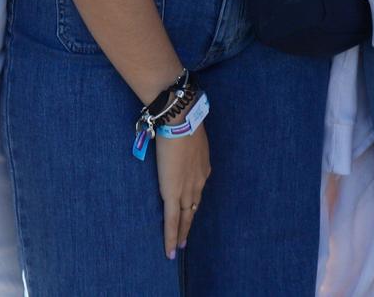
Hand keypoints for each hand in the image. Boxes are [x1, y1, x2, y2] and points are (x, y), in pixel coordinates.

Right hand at [157, 123, 210, 260]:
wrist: (182, 122)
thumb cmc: (184, 123)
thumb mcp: (191, 137)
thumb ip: (187, 147)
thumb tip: (180, 147)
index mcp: (202, 169)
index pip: (197, 191)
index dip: (192, 202)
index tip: (189, 209)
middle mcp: (198, 182)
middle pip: (193, 208)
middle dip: (188, 224)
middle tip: (185, 240)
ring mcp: (186, 190)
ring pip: (184, 218)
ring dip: (181, 233)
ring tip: (178, 247)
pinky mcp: (173, 194)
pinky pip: (171, 220)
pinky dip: (171, 236)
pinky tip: (170, 250)